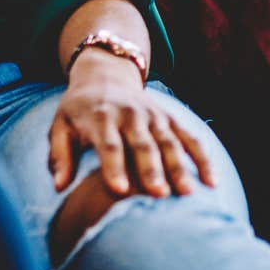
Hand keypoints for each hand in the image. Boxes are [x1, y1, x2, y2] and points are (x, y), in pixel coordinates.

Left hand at [47, 53, 214, 197]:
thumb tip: (58, 186)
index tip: (119, 191)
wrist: (104, 74)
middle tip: (159, 194)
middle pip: (142, 144)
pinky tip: (211, 182)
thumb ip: (59, 155)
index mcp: (100, 117)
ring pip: (169, 142)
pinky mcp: (170, 119)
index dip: (113, 167)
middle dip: (151, 169)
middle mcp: (129, 115)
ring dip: (179, 166)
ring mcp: (153, 116)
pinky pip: (189, 138)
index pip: (109, 144)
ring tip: (187, 193)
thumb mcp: (60, 126)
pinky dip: (202, 158)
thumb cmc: (78, 110)